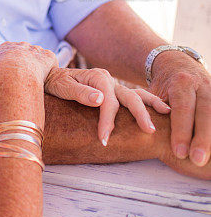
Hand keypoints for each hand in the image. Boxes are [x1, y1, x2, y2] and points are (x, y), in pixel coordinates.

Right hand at [0, 41, 57, 85]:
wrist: (14, 73)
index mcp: (6, 47)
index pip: (9, 51)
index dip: (10, 62)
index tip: (11, 71)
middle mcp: (22, 45)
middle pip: (25, 52)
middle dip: (25, 62)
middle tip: (24, 76)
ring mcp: (36, 49)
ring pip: (38, 56)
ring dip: (38, 65)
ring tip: (37, 78)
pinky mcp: (48, 56)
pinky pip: (50, 61)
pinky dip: (49, 68)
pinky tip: (47, 77)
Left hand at [45, 67, 170, 145]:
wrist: (50, 76)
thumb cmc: (55, 82)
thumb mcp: (62, 86)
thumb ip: (80, 92)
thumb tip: (100, 98)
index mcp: (98, 78)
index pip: (108, 102)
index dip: (108, 121)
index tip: (104, 139)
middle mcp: (108, 80)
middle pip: (129, 97)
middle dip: (139, 114)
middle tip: (148, 131)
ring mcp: (113, 86)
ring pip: (136, 94)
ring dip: (151, 105)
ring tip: (166, 114)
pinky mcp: (114, 92)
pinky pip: (133, 97)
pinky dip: (147, 103)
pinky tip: (159, 110)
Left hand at [149, 51, 210, 166]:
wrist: (178, 66)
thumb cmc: (163, 86)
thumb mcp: (155, 92)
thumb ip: (152, 109)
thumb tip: (144, 133)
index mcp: (181, 82)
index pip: (182, 108)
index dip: (181, 131)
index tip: (179, 152)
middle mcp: (201, 84)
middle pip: (205, 112)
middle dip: (202, 137)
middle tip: (196, 160)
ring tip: (205, 159)